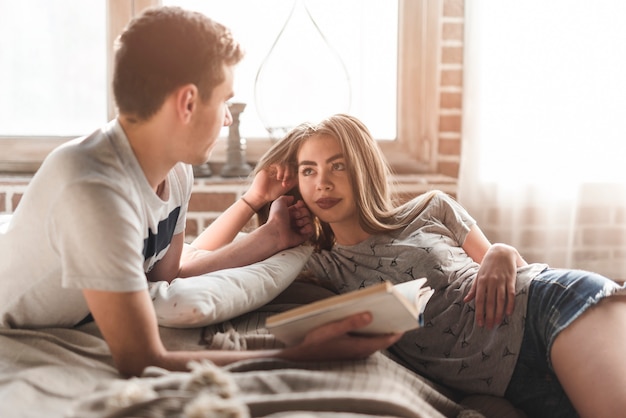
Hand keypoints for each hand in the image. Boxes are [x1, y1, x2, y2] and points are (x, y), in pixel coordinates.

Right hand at [244, 164, 297, 209]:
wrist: (261, 195)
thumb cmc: (273, 192)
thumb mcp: (287, 186)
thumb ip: (294, 180)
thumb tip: (301, 175)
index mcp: (284, 173)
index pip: (293, 168)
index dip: (294, 174)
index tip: (291, 182)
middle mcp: (279, 169)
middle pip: (290, 164)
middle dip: (291, 173)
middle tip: (287, 181)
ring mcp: (274, 167)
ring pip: (285, 163)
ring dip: (286, 171)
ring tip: (283, 180)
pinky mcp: (268, 166)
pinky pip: (278, 163)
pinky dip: (281, 169)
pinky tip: (279, 177)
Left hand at [266, 195, 312, 248]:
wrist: (277, 232)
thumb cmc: (276, 217)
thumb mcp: (278, 202)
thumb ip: (286, 198)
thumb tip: (292, 198)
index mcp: (289, 213)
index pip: (301, 206)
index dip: (301, 205)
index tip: (298, 204)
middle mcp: (294, 221)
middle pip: (306, 212)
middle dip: (302, 212)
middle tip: (295, 216)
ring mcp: (299, 228)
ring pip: (309, 220)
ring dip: (304, 220)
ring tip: (297, 224)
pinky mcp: (303, 236)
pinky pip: (311, 230)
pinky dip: (308, 228)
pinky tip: (301, 230)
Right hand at [280, 312, 402, 361]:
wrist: (300, 358)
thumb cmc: (315, 343)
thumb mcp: (332, 329)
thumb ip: (351, 322)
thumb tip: (370, 314)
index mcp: (361, 347)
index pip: (388, 338)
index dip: (398, 327)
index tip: (407, 315)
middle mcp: (362, 352)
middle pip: (383, 337)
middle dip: (390, 323)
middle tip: (398, 308)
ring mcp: (356, 352)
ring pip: (375, 338)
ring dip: (380, 326)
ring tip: (385, 309)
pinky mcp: (350, 350)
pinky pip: (367, 339)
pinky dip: (370, 329)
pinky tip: (367, 317)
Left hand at [463, 243, 516, 328]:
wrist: (501, 251)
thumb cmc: (488, 265)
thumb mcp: (478, 275)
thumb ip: (473, 288)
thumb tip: (465, 300)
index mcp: (481, 281)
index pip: (479, 300)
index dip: (479, 312)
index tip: (480, 323)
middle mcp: (491, 282)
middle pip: (490, 302)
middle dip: (489, 316)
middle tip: (489, 327)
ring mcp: (501, 281)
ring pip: (500, 300)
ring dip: (499, 312)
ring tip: (498, 323)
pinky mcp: (511, 279)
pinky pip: (511, 293)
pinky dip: (510, 303)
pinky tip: (508, 313)